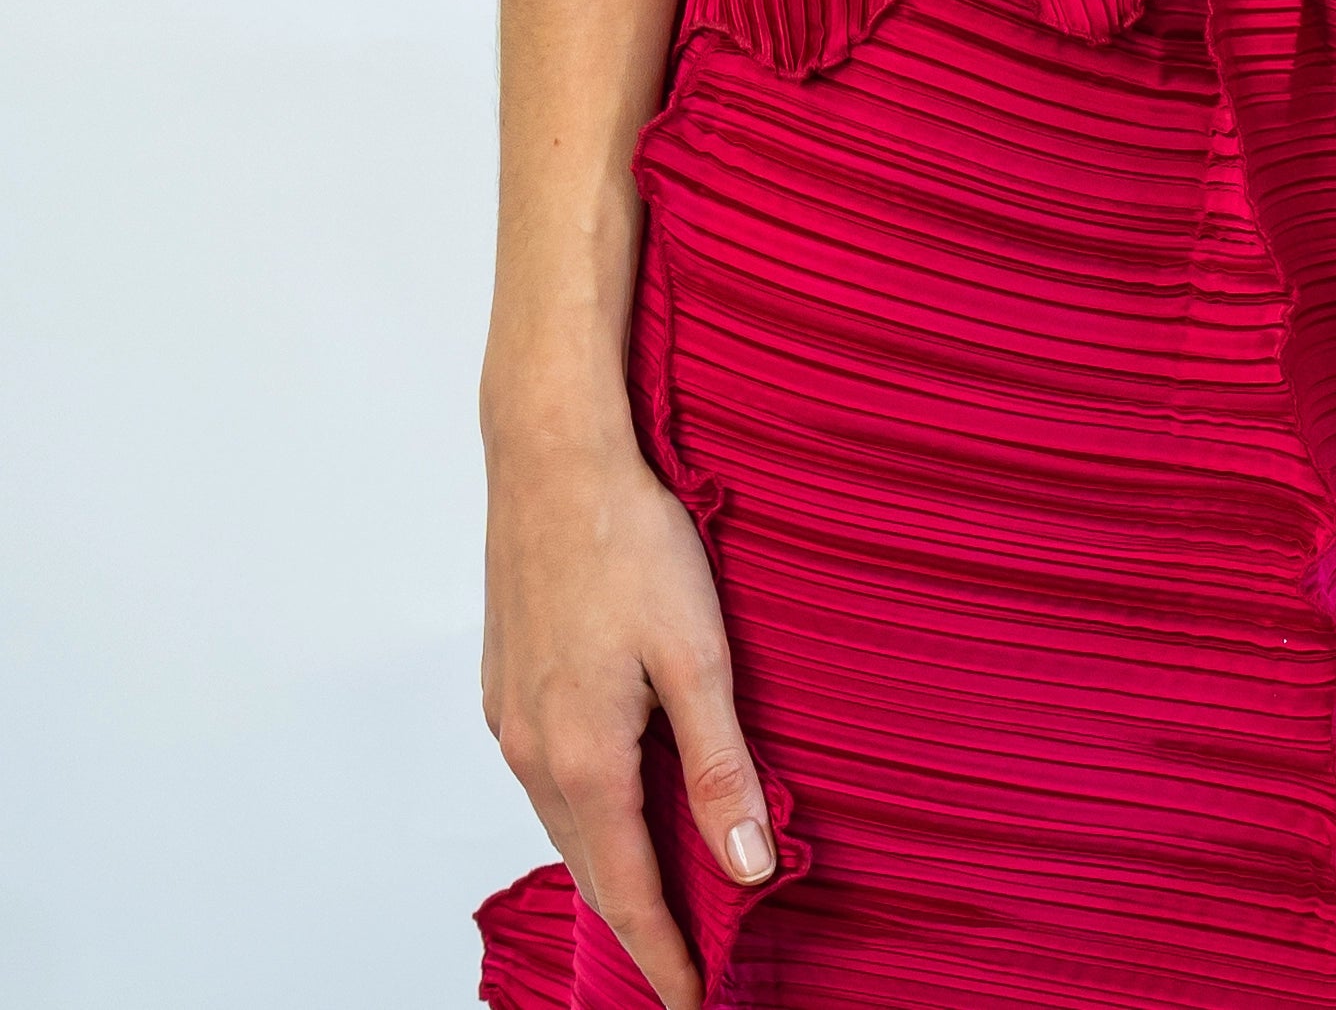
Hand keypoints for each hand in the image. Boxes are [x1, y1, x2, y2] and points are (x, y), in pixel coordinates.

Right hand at [483, 429, 774, 1009]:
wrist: (551, 459)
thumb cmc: (630, 542)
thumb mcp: (698, 656)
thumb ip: (722, 767)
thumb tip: (748, 864)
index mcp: (583, 758)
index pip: (627, 889)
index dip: (663, 949)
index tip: (692, 997)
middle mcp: (532, 752)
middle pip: (590, 866)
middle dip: (635, 921)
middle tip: (680, 963)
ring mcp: (510, 718)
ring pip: (563, 821)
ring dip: (607, 864)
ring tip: (657, 896)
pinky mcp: (507, 683)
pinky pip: (545, 775)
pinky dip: (582, 810)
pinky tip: (612, 800)